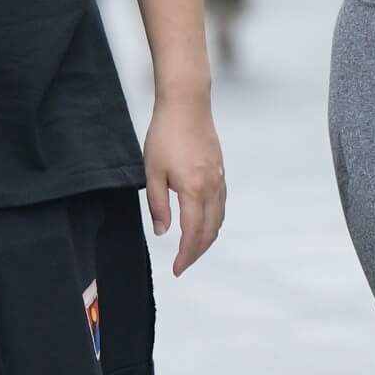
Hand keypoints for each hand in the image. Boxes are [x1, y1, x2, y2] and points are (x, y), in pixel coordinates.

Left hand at [144, 91, 225, 276]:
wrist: (187, 104)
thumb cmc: (165, 135)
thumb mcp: (153, 171)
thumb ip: (157, 204)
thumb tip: (163, 232)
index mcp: (193, 190)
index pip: (192, 233)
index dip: (185, 255)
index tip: (176, 270)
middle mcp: (212, 187)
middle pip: (210, 231)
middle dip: (197, 252)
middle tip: (183, 265)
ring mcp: (219, 179)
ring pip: (219, 219)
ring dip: (207, 239)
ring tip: (192, 250)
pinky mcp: (220, 172)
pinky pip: (221, 205)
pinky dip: (214, 222)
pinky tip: (204, 224)